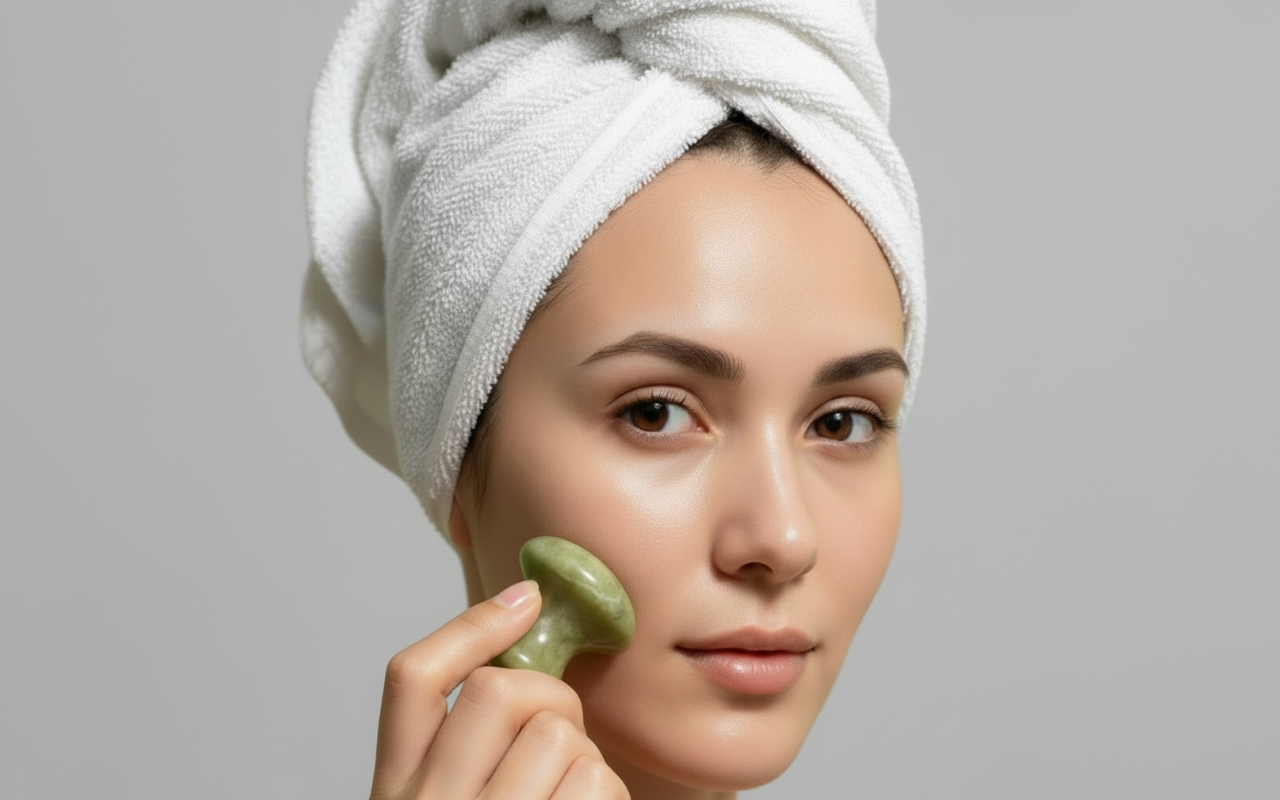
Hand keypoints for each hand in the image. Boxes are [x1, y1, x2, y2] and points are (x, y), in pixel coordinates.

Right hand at [370, 580, 629, 799]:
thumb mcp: (450, 795)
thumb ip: (467, 742)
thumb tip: (528, 624)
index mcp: (397, 789)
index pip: (412, 679)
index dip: (472, 627)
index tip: (529, 599)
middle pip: (496, 691)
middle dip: (552, 694)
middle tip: (566, 731)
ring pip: (557, 734)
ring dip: (584, 754)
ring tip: (572, 790)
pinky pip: (597, 781)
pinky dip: (607, 793)